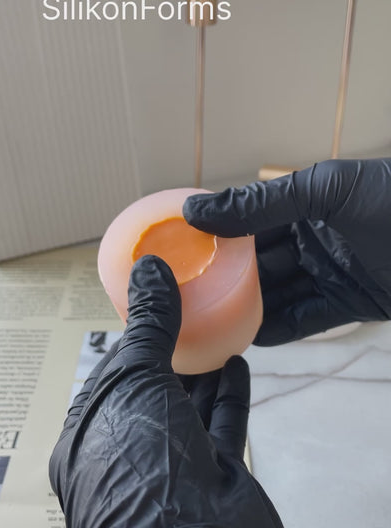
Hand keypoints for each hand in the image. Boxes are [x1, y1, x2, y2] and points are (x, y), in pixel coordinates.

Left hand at [48, 255, 324, 527]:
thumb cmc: (140, 459)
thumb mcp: (134, 380)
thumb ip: (148, 325)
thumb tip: (148, 267)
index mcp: (90, 433)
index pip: (112, 375)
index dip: (135, 338)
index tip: (158, 305)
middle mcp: (129, 450)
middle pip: (153, 391)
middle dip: (172, 354)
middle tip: (194, 312)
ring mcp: (173, 466)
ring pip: (188, 408)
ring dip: (202, 372)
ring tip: (216, 331)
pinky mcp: (214, 477)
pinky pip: (221, 427)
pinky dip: (228, 395)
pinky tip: (237, 363)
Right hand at [183, 158, 390, 344]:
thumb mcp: (324, 190)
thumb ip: (261, 203)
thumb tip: (195, 209)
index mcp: (305, 204)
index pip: (249, 223)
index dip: (216, 237)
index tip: (178, 252)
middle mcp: (312, 238)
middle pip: (258, 263)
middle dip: (225, 278)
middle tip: (185, 297)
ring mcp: (329, 273)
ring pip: (277, 294)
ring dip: (246, 309)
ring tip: (206, 324)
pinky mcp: (349, 305)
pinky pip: (304, 319)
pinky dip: (276, 328)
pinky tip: (247, 337)